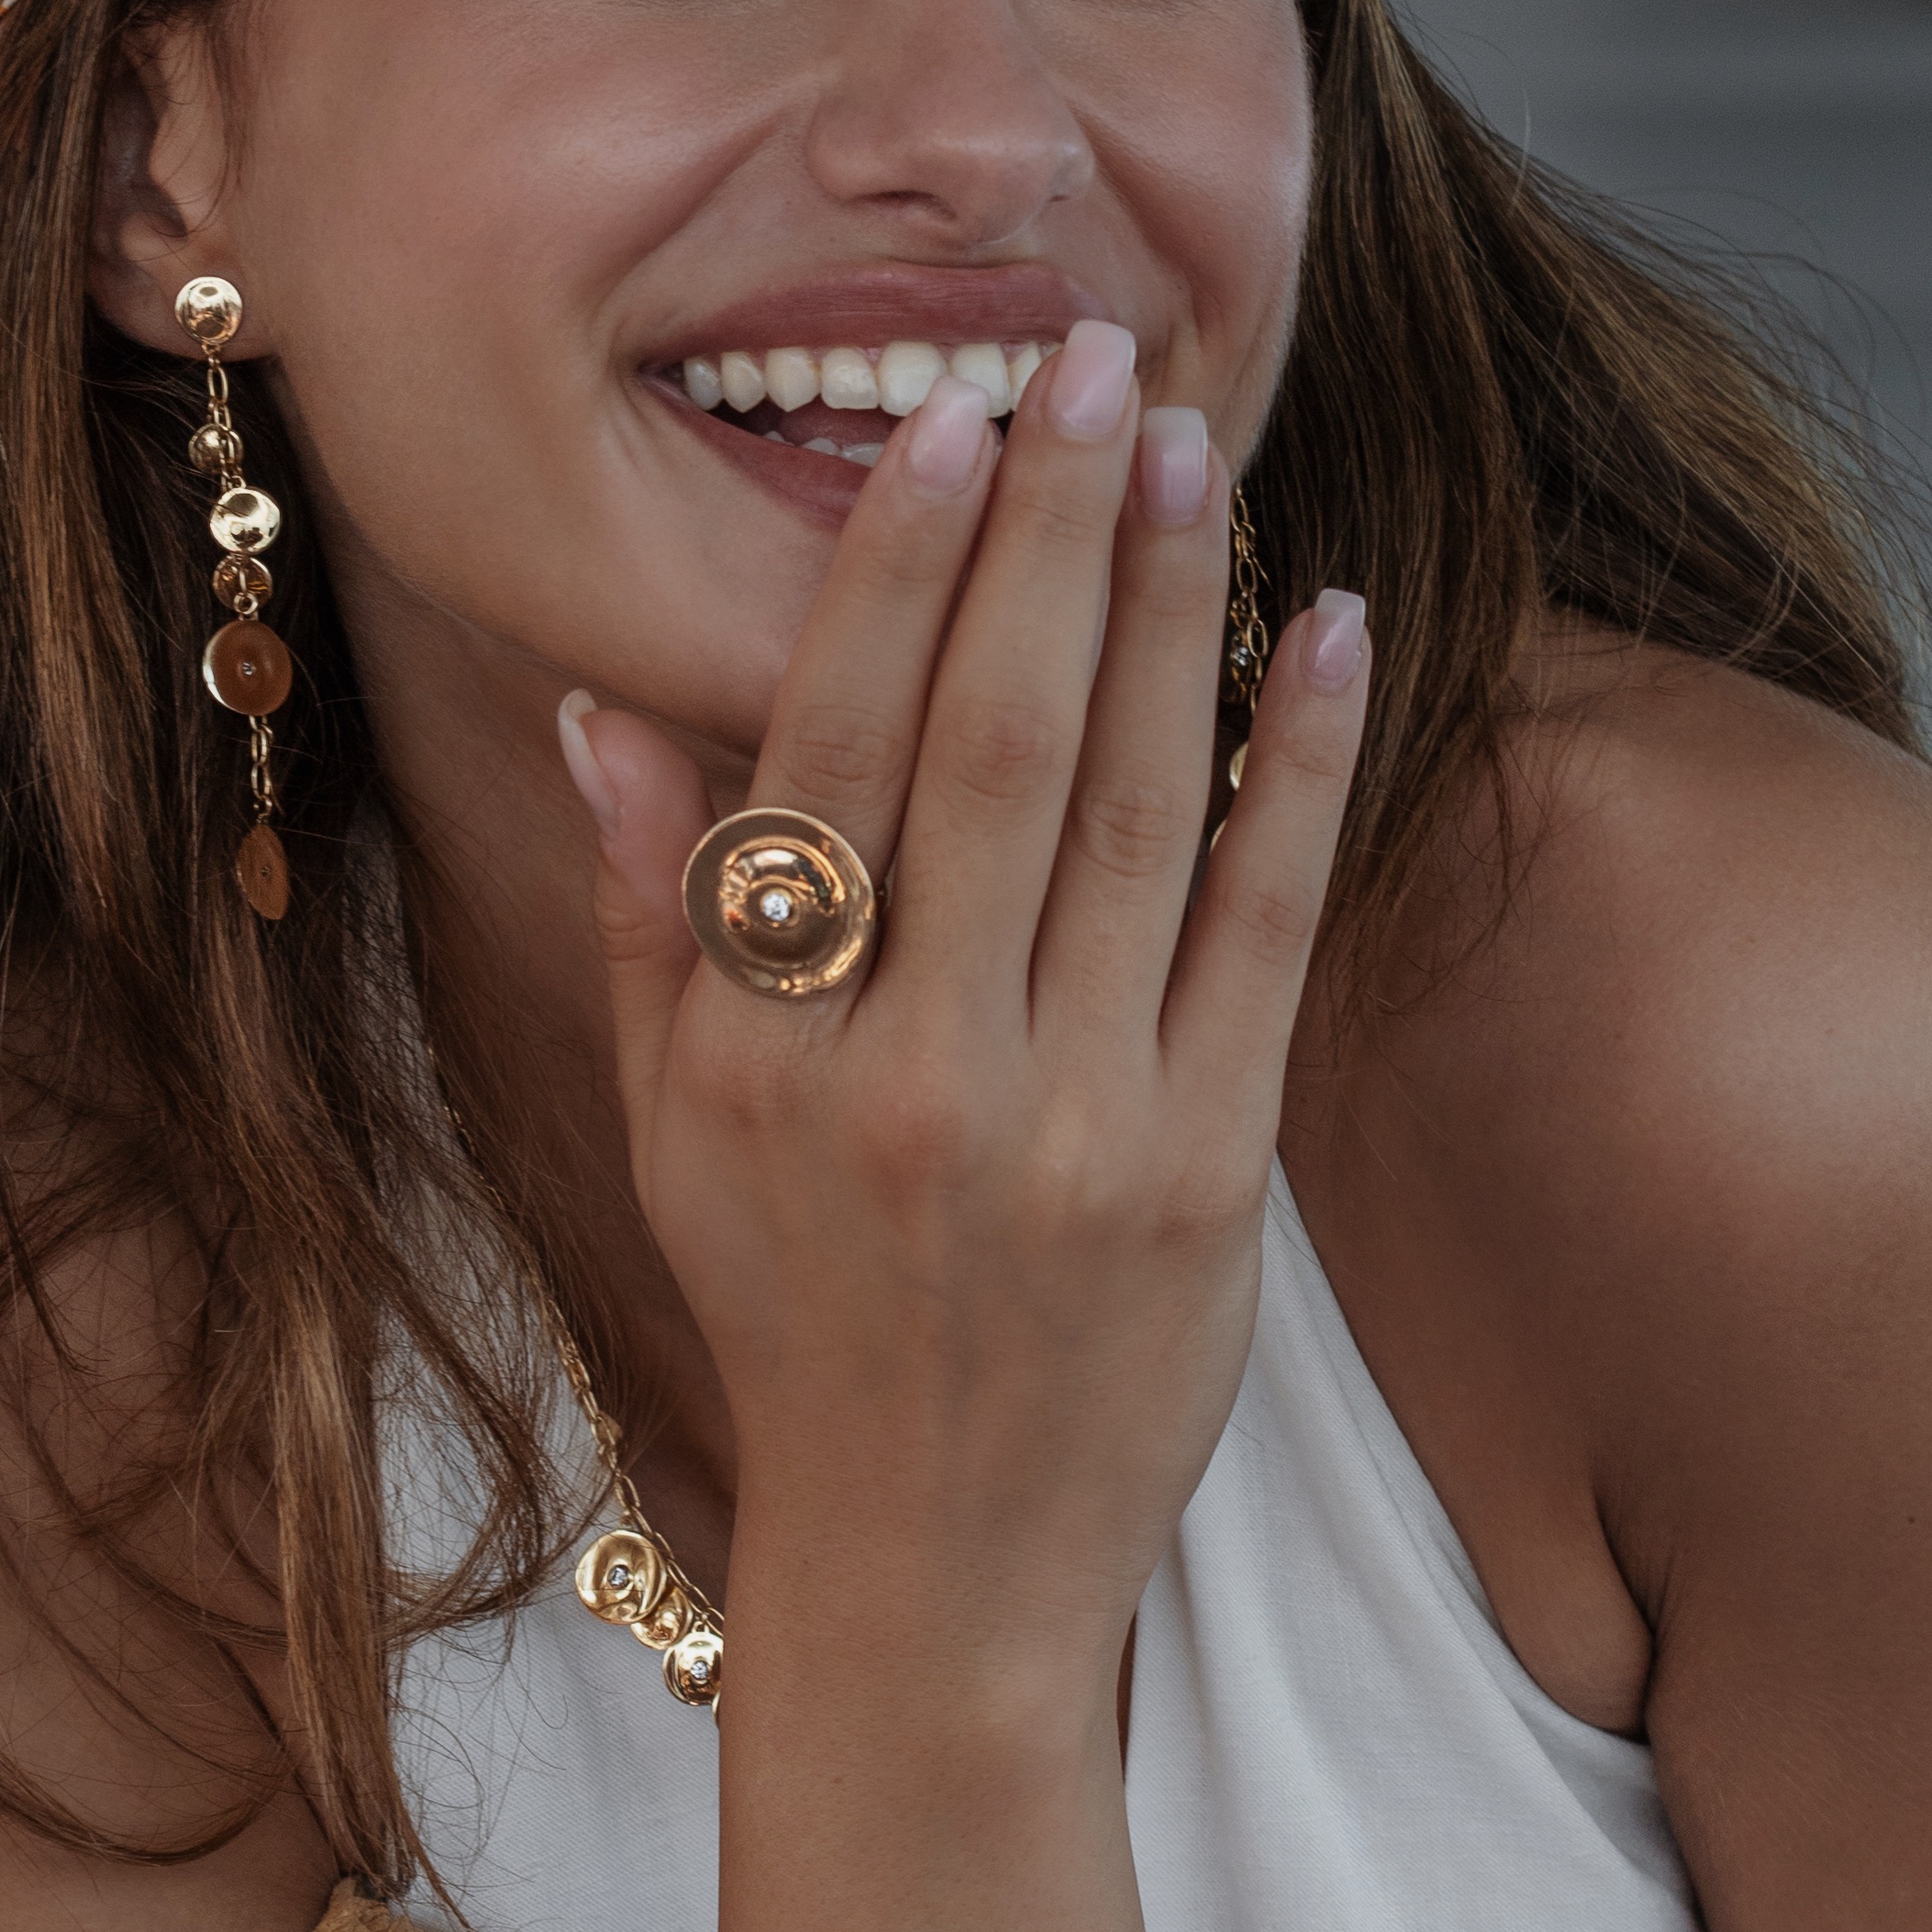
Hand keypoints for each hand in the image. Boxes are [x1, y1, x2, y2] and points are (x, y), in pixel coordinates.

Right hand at [564, 322, 1368, 1692]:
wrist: (934, 1566)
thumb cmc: (790, 1320)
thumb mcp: (672, 1132)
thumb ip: (647, 917)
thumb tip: (605, 708)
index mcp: (766, 1047)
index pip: (831, 754)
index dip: (893, 573)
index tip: (949, 424)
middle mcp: (915, 1070)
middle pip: (999, 746)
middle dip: (1050, 536)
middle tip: (1095, 364)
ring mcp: (1075, 1122)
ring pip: (1136, 812)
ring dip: (1172, 614)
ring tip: (1197, 452)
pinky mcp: (1210, 1172)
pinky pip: (1261, 931)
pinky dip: (1300, 773)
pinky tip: (1325, 631)